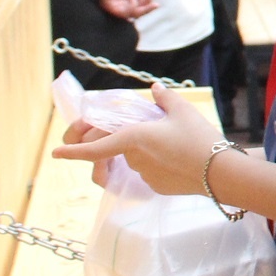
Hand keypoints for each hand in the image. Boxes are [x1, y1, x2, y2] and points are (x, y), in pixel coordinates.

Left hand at [49, 86, 216, 195]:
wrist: (220, 173)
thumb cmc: (199, 139)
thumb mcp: (182, 111)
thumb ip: (164, 98)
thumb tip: (155, 89)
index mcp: (133, 137)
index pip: (94, 147)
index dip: (73, 150)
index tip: (55, 153)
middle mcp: (133, 158)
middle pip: (117, 148)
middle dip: (117, 141)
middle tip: (130, 131)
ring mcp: (144, 175)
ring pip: (134, 159)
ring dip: (141, 150)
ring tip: (167, 141)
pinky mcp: (156, 186)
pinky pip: (148, 171)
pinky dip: (155, 163)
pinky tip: (176, 157)